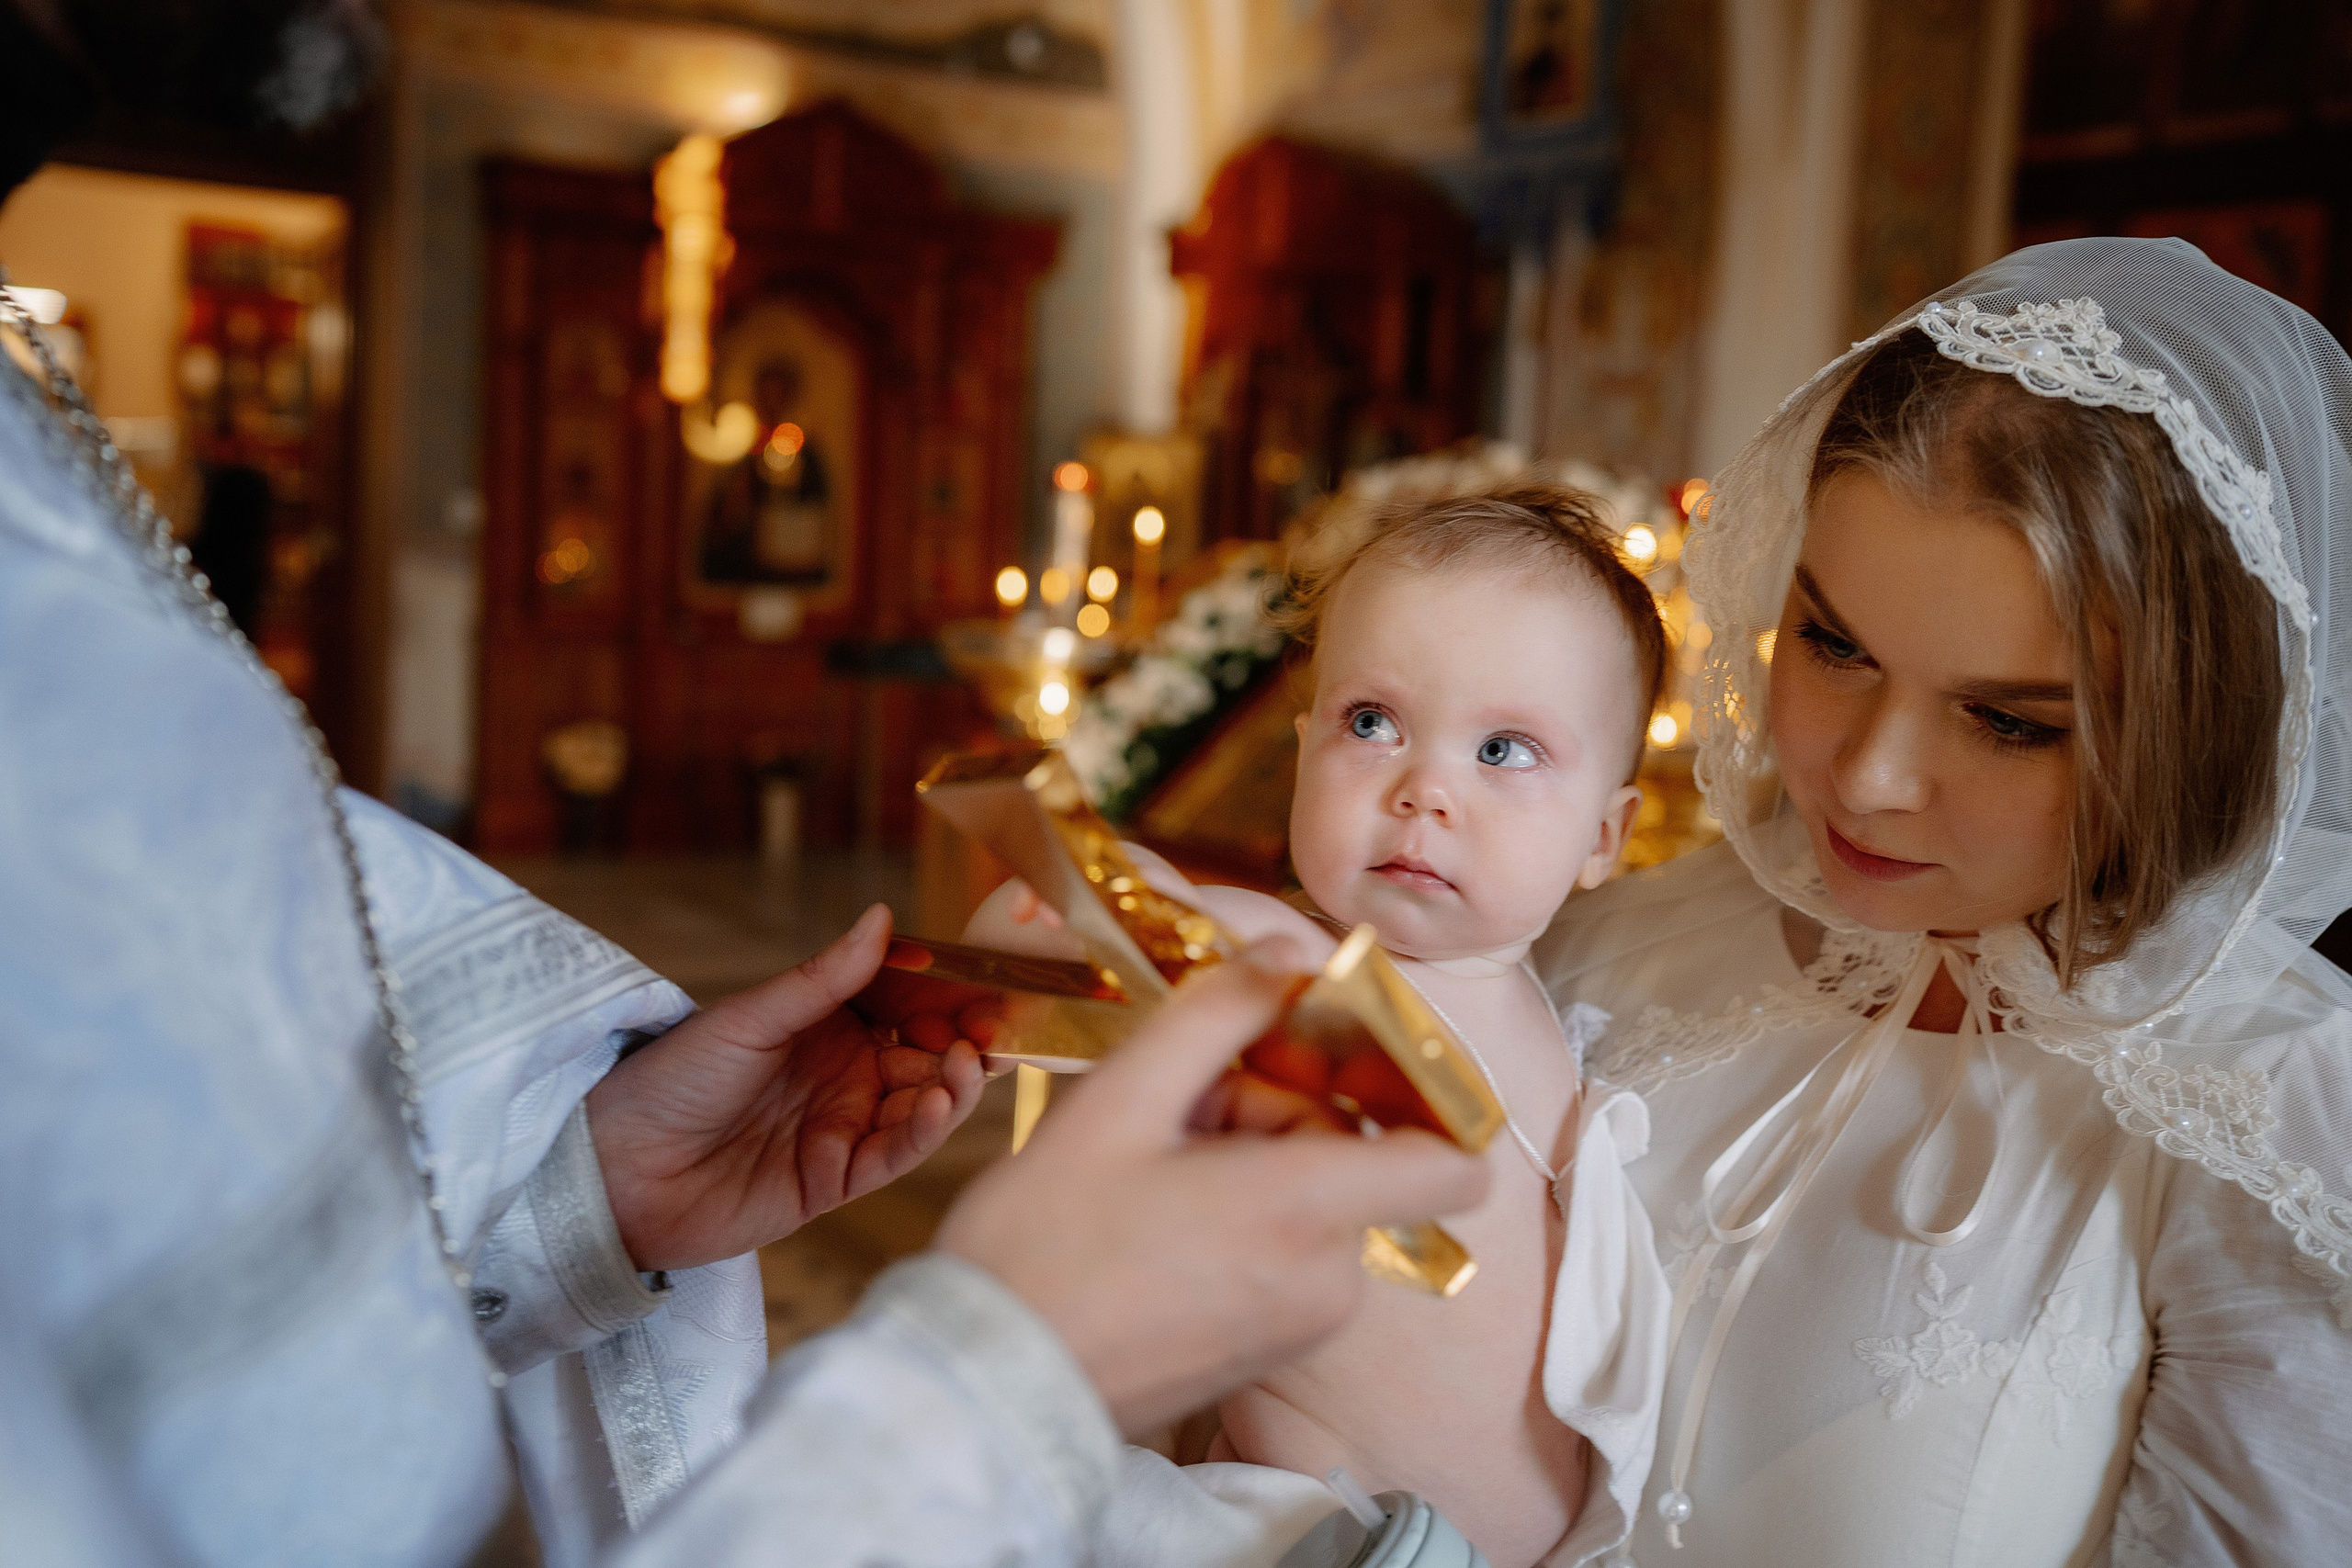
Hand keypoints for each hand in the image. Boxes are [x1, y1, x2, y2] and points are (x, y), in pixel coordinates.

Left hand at [586, 904, 990, 1270]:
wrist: (616, 1169)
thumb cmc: (670, 1081)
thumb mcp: (749, 1018)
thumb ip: (823, 979)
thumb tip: (885, 917)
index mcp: (828, 1028)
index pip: (906, 1006)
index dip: (948, 995)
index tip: (987, 979)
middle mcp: (845, 1077)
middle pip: (927, 1058)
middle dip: (968, 1042)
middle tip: (997, 1027)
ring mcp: (843, 1130)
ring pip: (921, 1107)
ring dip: (954, 1086)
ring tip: (971, 1063)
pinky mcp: (835, 1182)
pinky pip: (893, 1156)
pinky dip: (922, 1131)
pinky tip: (937, 1103)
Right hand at [933, 940, 1488, 1436]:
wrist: (992, 1384)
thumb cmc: (1043, 1243)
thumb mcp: (1120, 1101)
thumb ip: (1219, 1012)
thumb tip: (1293, 951)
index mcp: (1306, 1210)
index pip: (1453, 1162)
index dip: (1419, 1099)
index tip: (1345, 1061)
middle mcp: (1329, 1277)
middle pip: (1349, 1157)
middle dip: (1272, 1115)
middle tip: (1174, 1111)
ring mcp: (1303, 1324)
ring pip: (1314, 1201)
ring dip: (1249, 1164)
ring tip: (1149, 1168)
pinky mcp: (1271, 1353)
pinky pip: (1289, 1254)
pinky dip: (1242, 1219)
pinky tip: (1154, 1216)